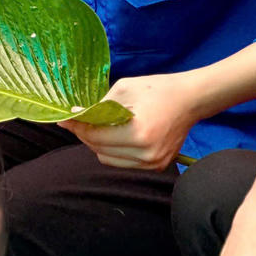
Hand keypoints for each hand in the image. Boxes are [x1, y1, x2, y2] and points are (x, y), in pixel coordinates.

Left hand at [62, 73, 199, 169]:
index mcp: (139, 133)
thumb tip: (75, 114)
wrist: (190, 100)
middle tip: (77, 121)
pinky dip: (112, 151)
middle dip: (85, 135)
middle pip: (100, 150)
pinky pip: (123, 163)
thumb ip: (99, 106)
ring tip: (95, 127)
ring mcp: (153, 163)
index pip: (96, 136)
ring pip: (109, 160)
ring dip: (97, 145)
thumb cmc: (157, 89)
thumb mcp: (124, 89)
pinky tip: (113, 135)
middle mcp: (146, 153)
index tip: (64, 118)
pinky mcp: (157, 166)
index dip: (77, 127)